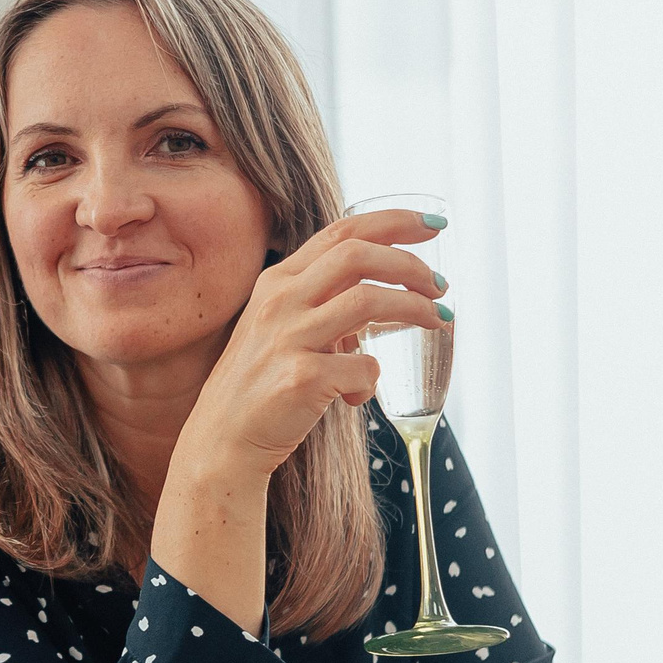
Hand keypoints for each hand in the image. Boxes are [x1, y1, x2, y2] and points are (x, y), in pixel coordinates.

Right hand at [176, 209, 448, 478]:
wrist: (222, 440)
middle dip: (410, 263)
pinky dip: (373, 379)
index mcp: (278, 282)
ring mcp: (288, 338)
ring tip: (438, 322)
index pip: (342, 232)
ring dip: (414, 308)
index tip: (432, 224)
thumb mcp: (280, 327)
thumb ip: (323, 304)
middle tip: (440, 285)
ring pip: (369, 300)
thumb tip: (387, 298)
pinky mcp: (301, 379)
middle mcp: (280, 302)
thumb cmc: (261, 384)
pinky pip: (364, 367)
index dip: (394, 222)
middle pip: (357, 254)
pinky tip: (359, 395)